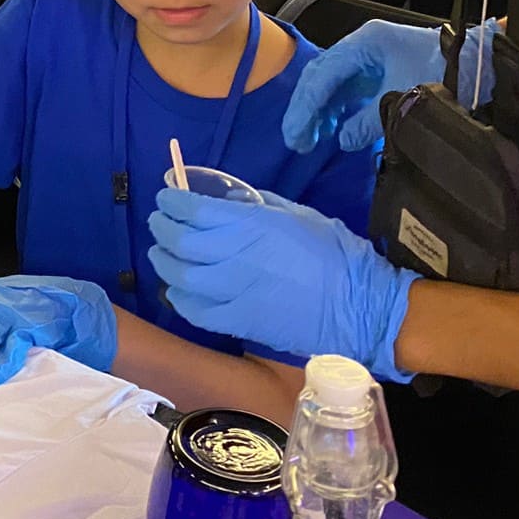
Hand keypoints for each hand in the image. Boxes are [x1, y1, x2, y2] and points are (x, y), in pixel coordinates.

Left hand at [147, 186, 416, 381]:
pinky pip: (196, 311)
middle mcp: (237, 257)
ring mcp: (236, 292)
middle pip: (180, 242)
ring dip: (163, 262)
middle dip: (162, 228)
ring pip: (181, 276)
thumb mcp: (297, 214)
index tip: (166, 197)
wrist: (359, 306)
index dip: (172, 202)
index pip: (195, 210)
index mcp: (253, 225)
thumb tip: (227, 200)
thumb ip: (258, 205)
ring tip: (161, 253)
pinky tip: (178, 289)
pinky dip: (179, 298)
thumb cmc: (334, 253)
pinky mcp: (240, 322)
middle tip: (159, 222)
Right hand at [282, 18, 497, 153]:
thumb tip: (342, 140)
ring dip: (319, 111)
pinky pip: (349, 89)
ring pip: (332, 83)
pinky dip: (337, 109)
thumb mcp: (405, 101)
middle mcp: (363, 46)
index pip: (323, 75)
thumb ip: (369, 121)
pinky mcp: (382, 70)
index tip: (296, 136)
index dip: (306, 107)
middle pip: (322, 76)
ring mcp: (372, 57)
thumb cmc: (447, 76)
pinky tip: (333, 130)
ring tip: (311, 140)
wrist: (484, 67)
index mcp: (366, 43)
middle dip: (306, 110)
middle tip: (297, 142)